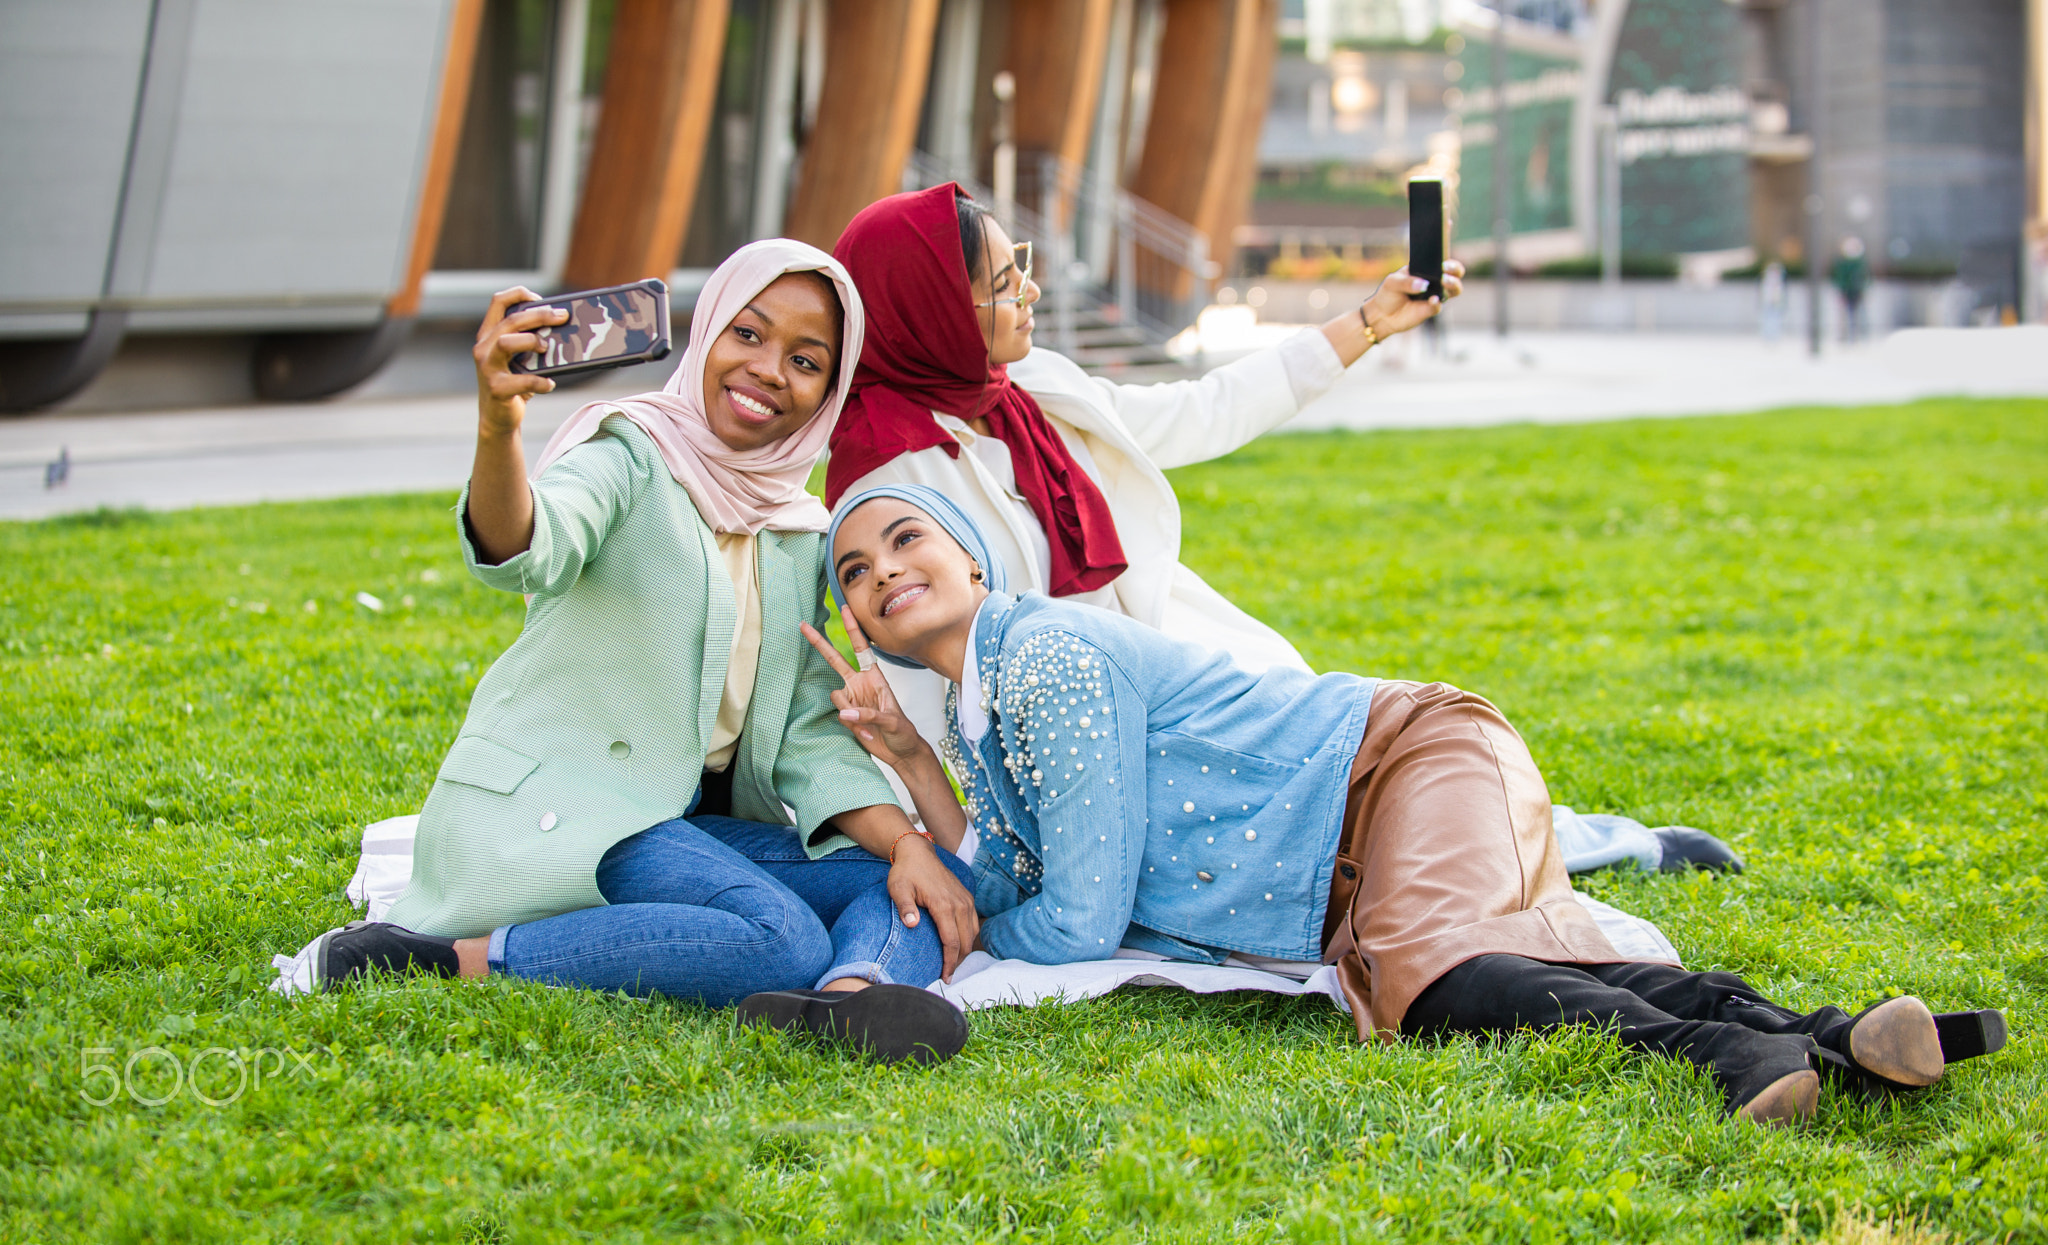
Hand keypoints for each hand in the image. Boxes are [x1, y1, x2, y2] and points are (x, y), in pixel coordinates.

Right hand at [473, 287, 567, 437]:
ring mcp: (487, 368)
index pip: (498, 302)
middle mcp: (483, 348)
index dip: (519, 294)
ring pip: (506, 342)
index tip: (540, 298)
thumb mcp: (518, 358)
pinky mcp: (496, 389)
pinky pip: (521, 381)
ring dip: (531, 342)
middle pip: (510, 321)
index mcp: (489, 335)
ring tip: (546, 348)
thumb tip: (562, 326)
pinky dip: (541, 382)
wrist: (498, 417)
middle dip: (539, 315)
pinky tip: (550, 384)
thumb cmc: (513, 382)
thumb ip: (529, 341)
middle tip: (562, 317)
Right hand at [799, 615, 929, 770]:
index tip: (845, 609)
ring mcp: (852, 699)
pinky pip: (839, 714)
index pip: (861, 648)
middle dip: (819, 642)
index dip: (853, 629)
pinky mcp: (846, 715)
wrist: (900, 752)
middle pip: (835, 659)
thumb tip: (844, 712)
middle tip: (803, 625)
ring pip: (836, 696)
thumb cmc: (903, 732)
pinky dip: (853, 726)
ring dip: (851, 713)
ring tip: (870, 727)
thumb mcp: (892, 721)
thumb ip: (869, 714)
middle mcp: (860, 684)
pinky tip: (867, 734)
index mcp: (875, 677)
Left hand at [887, 835, 979, 978]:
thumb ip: (904, 907)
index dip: (949, 963)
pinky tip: (958, 946)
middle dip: (958, 962)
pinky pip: (973, 923)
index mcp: (944, 904)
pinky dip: (968, 938)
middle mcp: (959, 904)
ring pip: (972, 934)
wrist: (919, 852)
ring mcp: (966, 900)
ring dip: (965, 951)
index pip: (952, 942)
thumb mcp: (898, 889)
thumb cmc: (906, 872)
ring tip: (952, 964)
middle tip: (947, 975)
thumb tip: (912, 925)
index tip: (944, 977)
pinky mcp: (967, 897)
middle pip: (966, 942)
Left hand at [1360, 259, 1465, 338]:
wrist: (1383, 315)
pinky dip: (1437, 302)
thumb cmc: (1389, 293)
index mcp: (1427, 268)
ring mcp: (1436, 295)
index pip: (1443, 260)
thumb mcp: (1393, 282)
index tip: (1444, 260)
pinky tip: (1432, 300)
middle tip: (1445, 269)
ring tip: (1444, 281)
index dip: (1448, 258)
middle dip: (1455, 269)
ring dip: (1453, 284)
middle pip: (1456, 273)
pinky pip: (1439, 305)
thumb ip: (1407, 282)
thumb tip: (1423, 284)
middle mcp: (1436, 281)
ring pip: (1455, 289)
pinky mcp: (1431, 309)